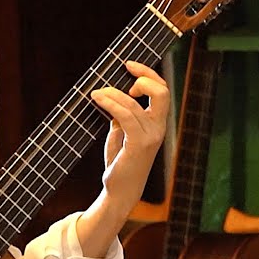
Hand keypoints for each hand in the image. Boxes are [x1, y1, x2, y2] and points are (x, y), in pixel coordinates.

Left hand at [75, 60, 170, 256]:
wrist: (119, 191)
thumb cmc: (120, 163)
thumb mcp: (121, 133)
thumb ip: (122, 115)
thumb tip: (113, 94)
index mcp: (158, 123)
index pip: (162, 91)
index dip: (148, 73)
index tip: (129, 66)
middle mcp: (158, 128)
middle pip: (161, 92)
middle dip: (144, 75)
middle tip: (124, 71)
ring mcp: (150, 137)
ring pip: (134, 103)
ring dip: (112, 92)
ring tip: (96, 93)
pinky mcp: (138, 145)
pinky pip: (125, 116)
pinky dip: (111, 103)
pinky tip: (98, 99)